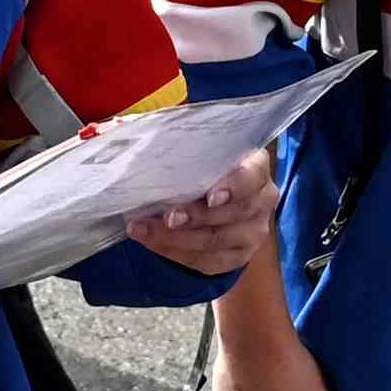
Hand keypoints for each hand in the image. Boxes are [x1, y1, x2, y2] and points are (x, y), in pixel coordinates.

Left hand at [124, 146, 271, 278]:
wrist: (209, 197)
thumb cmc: (198, 165)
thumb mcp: (192, 147)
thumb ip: (171, 139)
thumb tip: (127, 130)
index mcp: (255, 165)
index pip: (253, 173)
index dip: (235, 185)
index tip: (210, 196)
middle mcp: (262, 199)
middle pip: (236, 212)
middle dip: (198, 217)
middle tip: (167, 217)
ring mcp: (252, 231)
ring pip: (218, 240)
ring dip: (177, 238)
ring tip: (143, 229)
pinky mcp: (237, 256)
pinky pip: (207, 261)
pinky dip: (175, 252)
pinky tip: (150, 241)